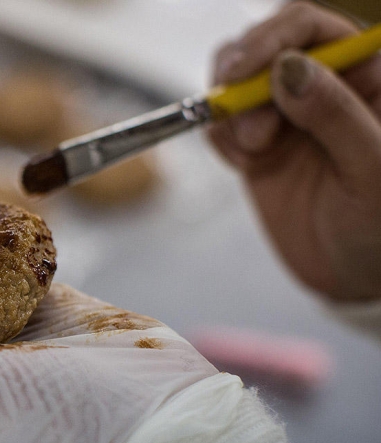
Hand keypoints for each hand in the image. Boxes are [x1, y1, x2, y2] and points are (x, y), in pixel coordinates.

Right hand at [207, 2, 380, 300]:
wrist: (353, 274)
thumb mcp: (373, 170)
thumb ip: (337, 115)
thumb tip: (290, 68)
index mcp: (367, 75)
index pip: (310, 26)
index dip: (272, 38)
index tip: (243, 73)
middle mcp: (323, 84)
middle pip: (263, 46)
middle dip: (244, 82)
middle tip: (252, 132)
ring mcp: (286, 113)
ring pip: (235, 79)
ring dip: (230, 111)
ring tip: (251, 154)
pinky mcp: (257, 142)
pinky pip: (222, 121)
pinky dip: (220, 138)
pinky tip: (245, 165)